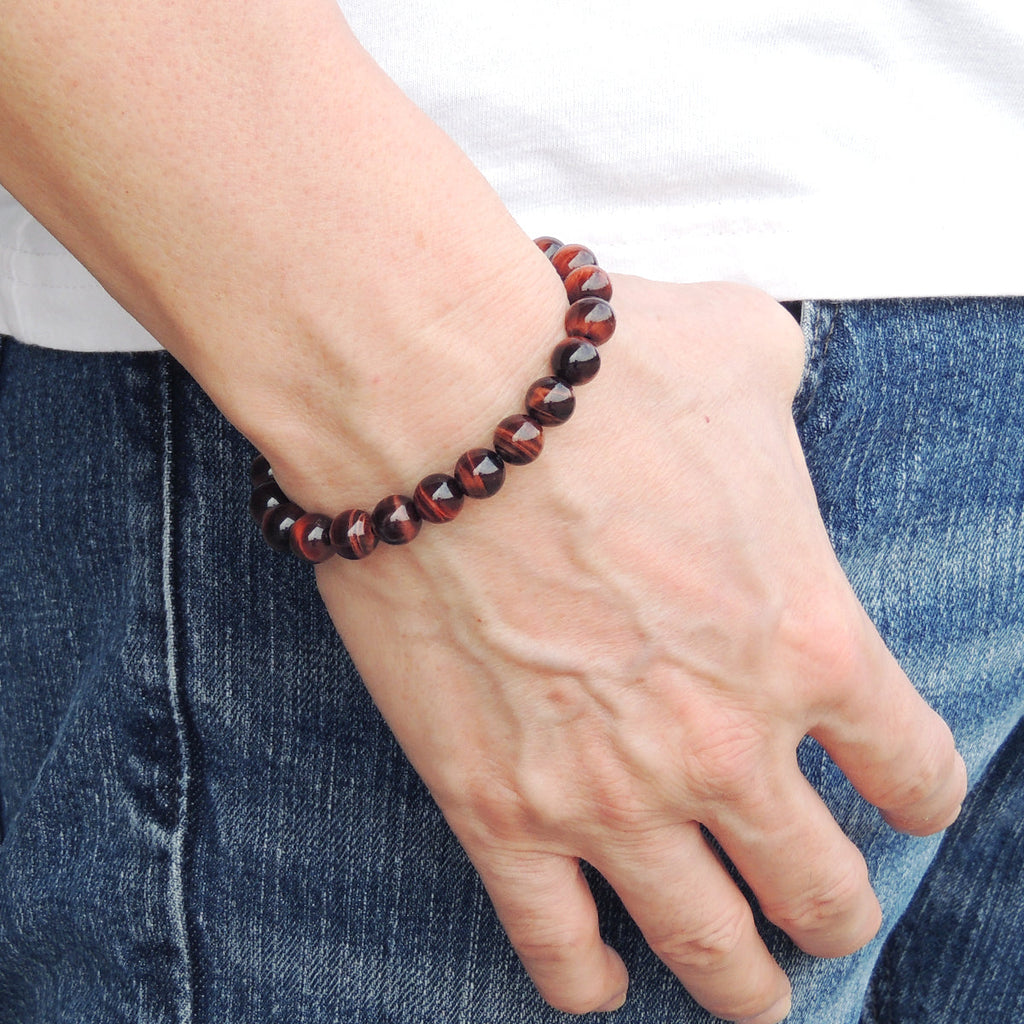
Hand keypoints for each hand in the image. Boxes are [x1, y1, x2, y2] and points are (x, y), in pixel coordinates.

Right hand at [313, 276, 965, 1021]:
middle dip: (836, 912)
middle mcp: (728, 743)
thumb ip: (785, 387)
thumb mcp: (743, 351)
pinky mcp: (496, 806)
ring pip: (710, 949)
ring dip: (743, 986)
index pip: (914, 772)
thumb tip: (768, 383)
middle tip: (826, 910)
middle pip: (823, 890)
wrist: (440, 401)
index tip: (892, 796)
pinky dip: (587, 980)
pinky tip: (602, 984)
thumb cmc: (597, 369)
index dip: (914, 793)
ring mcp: (610, 792)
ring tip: (751, 994)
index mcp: (810, 640)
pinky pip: (553, 943)